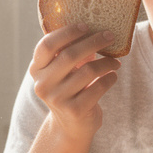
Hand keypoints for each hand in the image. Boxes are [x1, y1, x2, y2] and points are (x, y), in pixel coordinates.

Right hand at [29, 24, 120, 141]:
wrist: (71, 127)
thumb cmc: (70, 89)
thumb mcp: (62, 71)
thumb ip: (68, 52)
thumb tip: (93, 26)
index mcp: (37, 70)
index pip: (47, 45)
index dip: (67, 33)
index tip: (86, 25)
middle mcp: (43, 84)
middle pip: (70, 56)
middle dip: (93, 42)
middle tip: (110, 36)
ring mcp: (57, 99)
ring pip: (87, 71)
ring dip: (106, 63)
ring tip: (115, 62)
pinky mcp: (74, 111)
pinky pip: (98, 87)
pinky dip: (109, 78)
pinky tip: (113, 76)